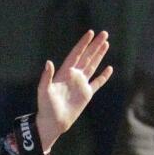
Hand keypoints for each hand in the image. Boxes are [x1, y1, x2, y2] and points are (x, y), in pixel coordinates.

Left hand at [35, 30, 114, 153]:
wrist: (54, 121)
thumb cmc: (46, 106)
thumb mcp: (44, 90)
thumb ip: (46, 76)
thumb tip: (48, 62)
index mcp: (64, 72)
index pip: (76, 54)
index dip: (83, 43)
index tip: (90, 33)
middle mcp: (74, 76)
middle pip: (87, 56)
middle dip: (95, 45)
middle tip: (104, 33)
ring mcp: (81, 84)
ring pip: (93, 66)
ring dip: (99, 55)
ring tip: (106, 44)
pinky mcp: (87, 94)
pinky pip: (97, 82)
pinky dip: (104, 76)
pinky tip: (109, 68)